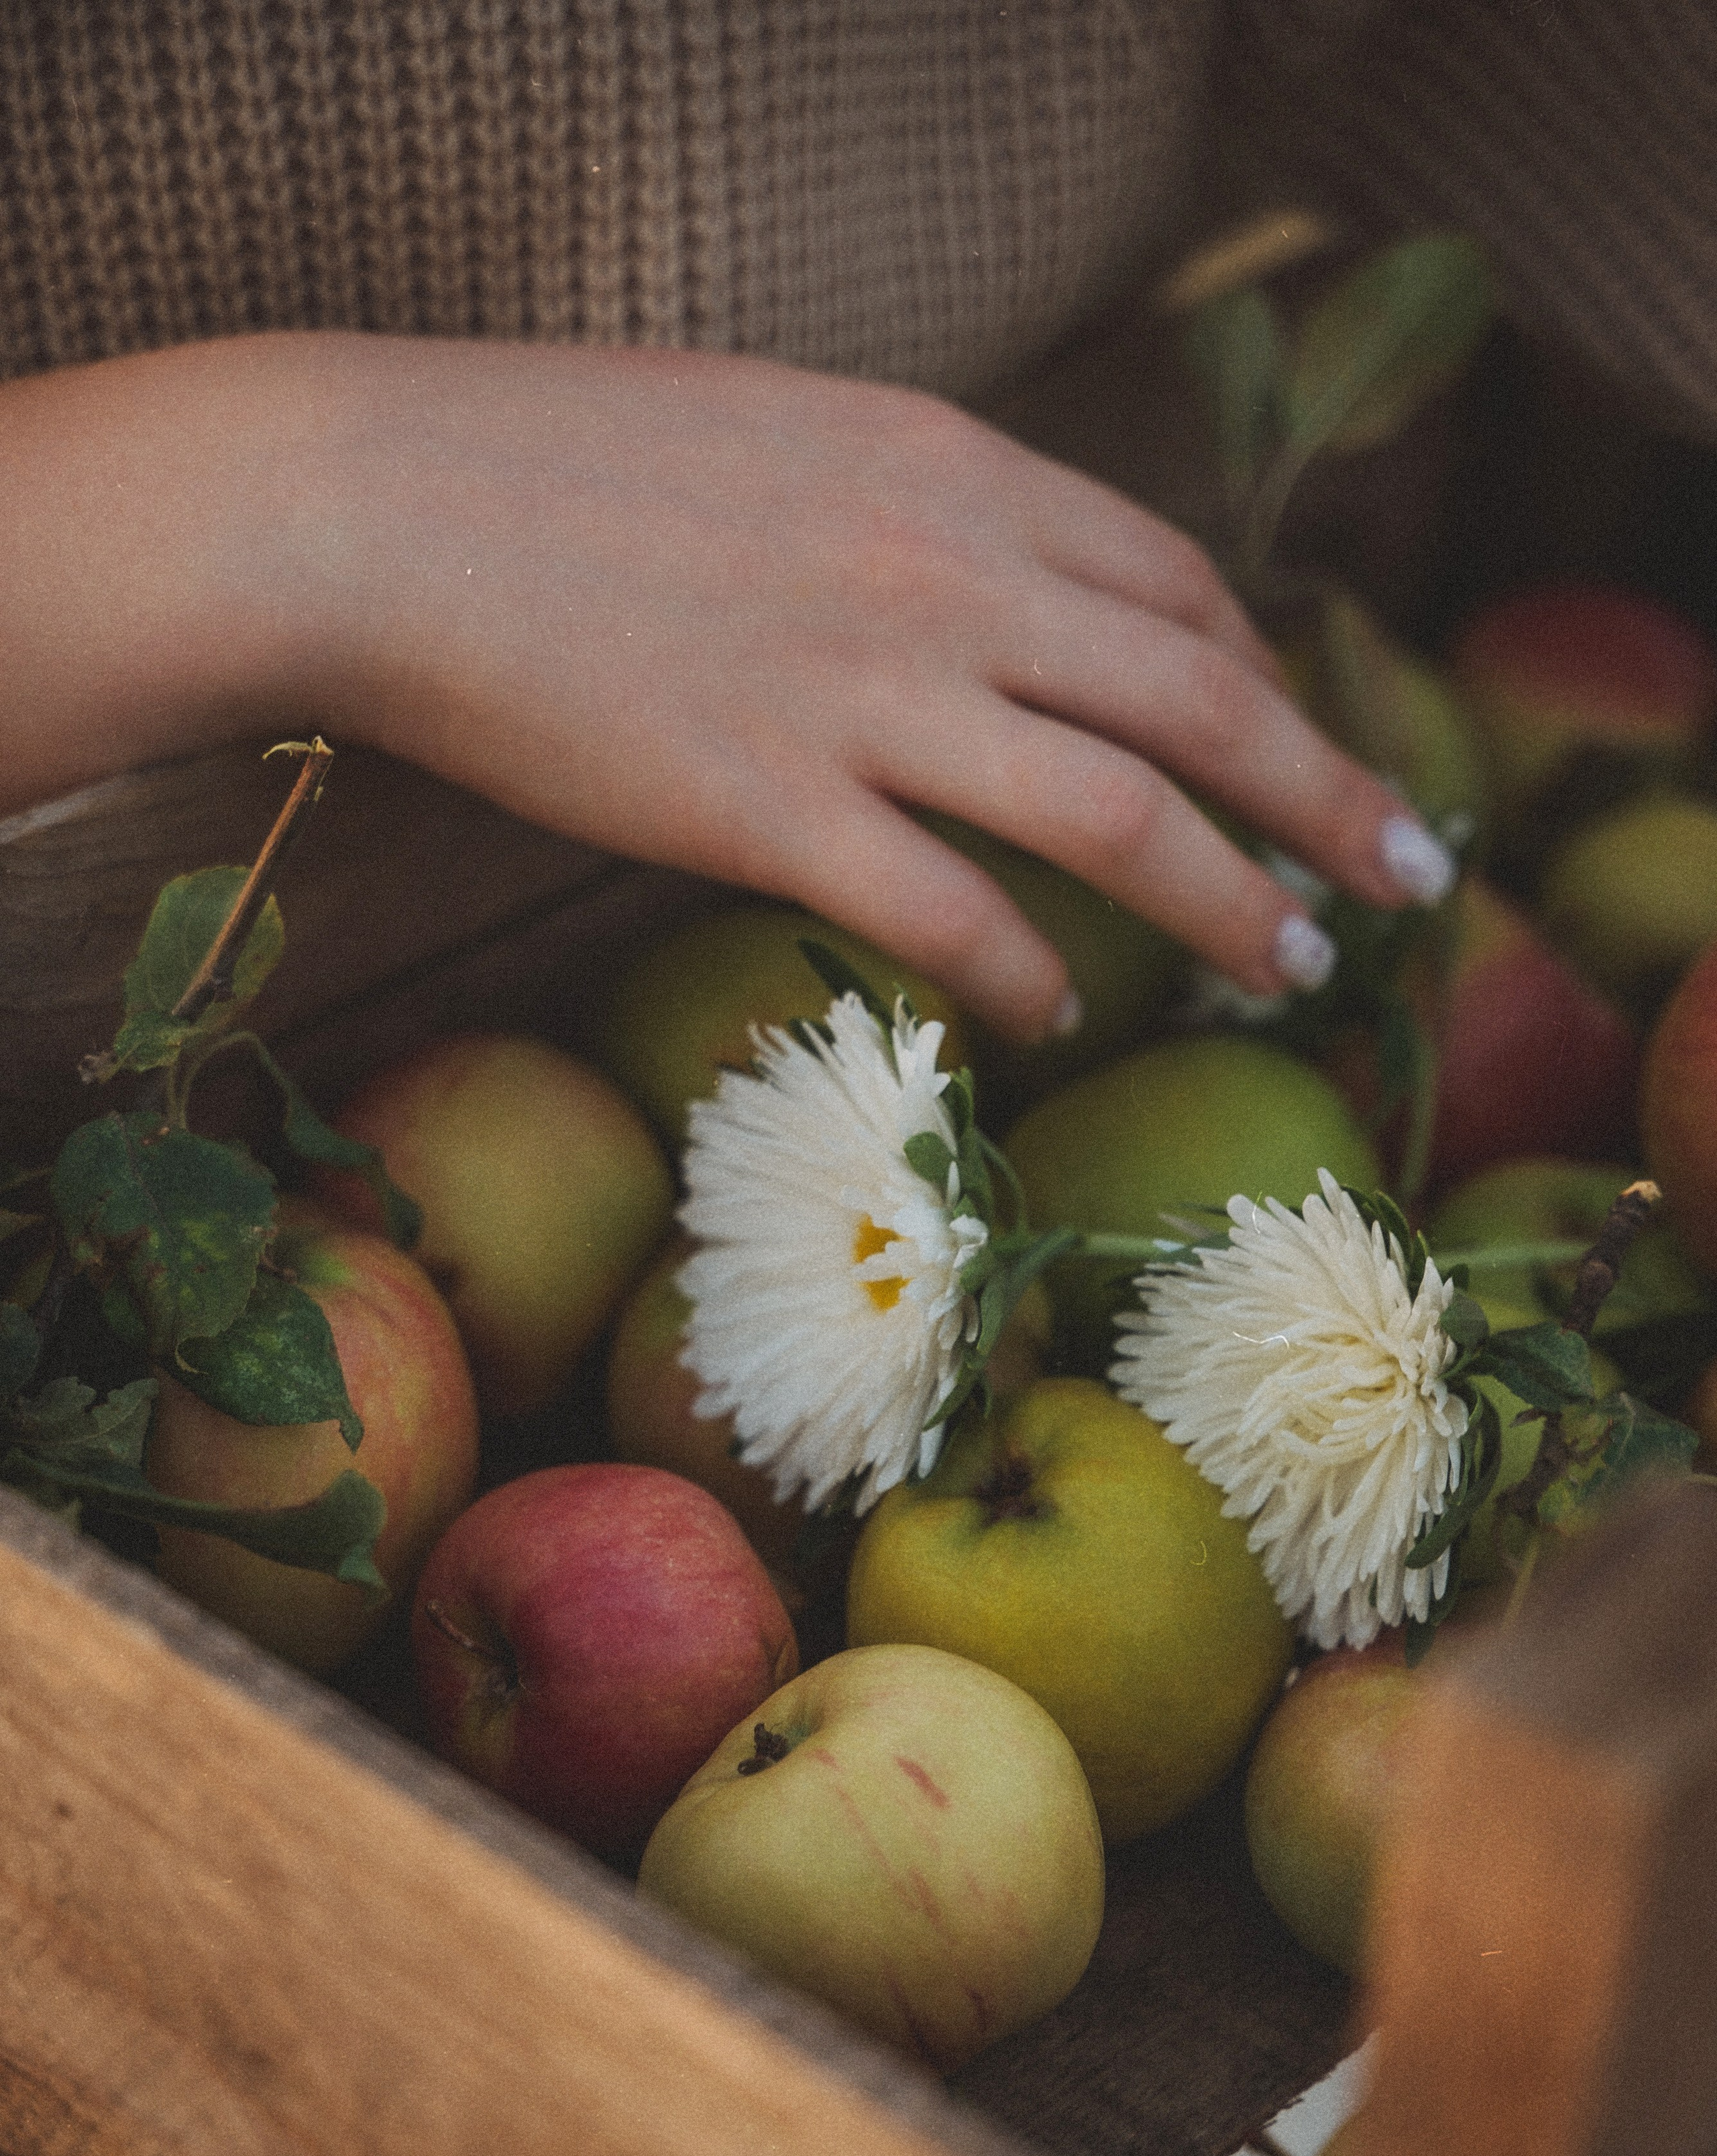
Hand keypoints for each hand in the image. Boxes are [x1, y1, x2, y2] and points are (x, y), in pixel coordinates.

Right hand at [1, 334, 1449, 1040]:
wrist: (377, 503)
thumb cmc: (552, 466)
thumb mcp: (780, 435)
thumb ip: (906, 509)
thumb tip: (987, 597)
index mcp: (948, 466)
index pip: (1173, 580)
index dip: (1265, 674)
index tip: (1300, 740)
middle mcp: (942, 571)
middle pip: (1204, 697)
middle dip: (1330, 792)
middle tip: (1410, 875)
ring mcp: (861, 691)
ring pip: (1119, 814)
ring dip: (1230, 902)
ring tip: (1293, 965)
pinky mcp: (763, 804)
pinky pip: (951, 911)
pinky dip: (1028, 973)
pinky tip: (1056, 1017)